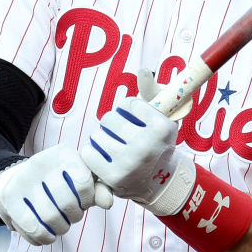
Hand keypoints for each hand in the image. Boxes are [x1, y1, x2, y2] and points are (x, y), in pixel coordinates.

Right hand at [0, 143, 113, 244]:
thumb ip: (99, 189)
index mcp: (63, 153)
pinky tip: (46, 233)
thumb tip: (108, 203)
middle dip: (74, 216)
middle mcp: (40, 161)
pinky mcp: (9, 200)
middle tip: (71, 216)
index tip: (83, 202)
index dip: (87, 200)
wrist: (18, 182)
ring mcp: (21, 180)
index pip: (84, 183)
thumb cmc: (61, 183)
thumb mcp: (81, 181)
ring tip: (60, 224)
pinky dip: (44, 238)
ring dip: (60, 229)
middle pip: (67, 203)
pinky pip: (33, 229)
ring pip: (50, 218)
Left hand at [80, 70, 194, 216]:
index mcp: (161, 127)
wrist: (159, 181)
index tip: (135, 119)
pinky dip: (92, 152)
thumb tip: (142, 71)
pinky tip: (103, 155)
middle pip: (109, 118)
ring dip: (102, 137)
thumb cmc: (158, 141)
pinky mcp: (113, 177)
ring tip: (113, 145)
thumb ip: (152, 90)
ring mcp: (130, 163)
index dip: (128, 110)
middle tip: (121, 133)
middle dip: (112, 123)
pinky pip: (89, 153)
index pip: (128, 104)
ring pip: (97, 135)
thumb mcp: (162, 115)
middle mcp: (147, 146)